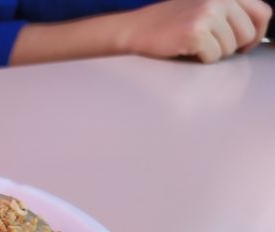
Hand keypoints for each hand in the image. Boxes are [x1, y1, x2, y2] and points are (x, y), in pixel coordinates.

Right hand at [120, 0, 272, 62]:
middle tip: (209, 46)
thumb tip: (253, 34)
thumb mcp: (204, 6)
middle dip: (230, 46)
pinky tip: (186, 49)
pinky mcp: (196, 32)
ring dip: (213, 53)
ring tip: (194, 45)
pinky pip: (213, 56)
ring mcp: (208, 13)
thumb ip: (230, 13)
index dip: (256, 33)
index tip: (244, 44)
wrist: (136, 29)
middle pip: (247, 34)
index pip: (262, 12)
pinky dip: (201, 59)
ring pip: (230, 48)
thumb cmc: (168, 23)